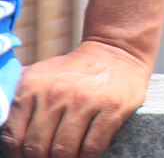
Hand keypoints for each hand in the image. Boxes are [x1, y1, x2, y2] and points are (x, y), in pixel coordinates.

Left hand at [1, 40, 149, 157]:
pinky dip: (86, 157)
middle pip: (37, 148)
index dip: (16, 156)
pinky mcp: (111, 107)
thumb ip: (15, 96)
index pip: (13, 137)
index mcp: (32, 86)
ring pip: (64, 151)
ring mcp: (86, 100)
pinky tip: (85, 152)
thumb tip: (0, 122)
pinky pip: (92, 147)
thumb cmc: (72, 71)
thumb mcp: (39, 75)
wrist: (116, 52)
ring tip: (66, 156)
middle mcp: (57, 93)